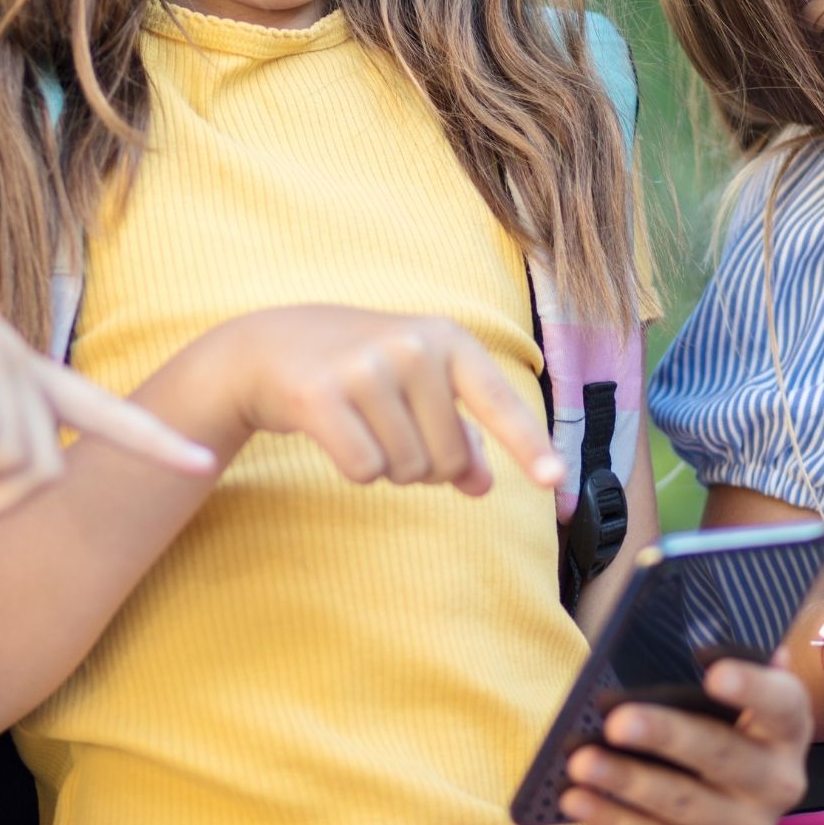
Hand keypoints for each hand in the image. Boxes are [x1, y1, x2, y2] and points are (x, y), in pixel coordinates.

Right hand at [207, 306, 564, 493]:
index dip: (529, 446)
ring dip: (386, 467)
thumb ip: (458, 432)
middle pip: (447, 457)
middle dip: (423, 465)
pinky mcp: (320, 395)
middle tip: (389, 431)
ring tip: (360, 425)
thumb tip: (481, 485)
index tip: (554, 481)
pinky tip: (334, 434)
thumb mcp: (416, 386)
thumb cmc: (358, 368)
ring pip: (405, 469)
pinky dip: (354, 469)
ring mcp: (365, 368)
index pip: (499, 401)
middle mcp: (411, 347)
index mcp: (448, 339)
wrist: (269, 347)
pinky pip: (363, 470)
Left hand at [562, 655, 813, 824]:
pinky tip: (576, 799)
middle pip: (721, 754)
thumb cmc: (720, 724)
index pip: (780, 702)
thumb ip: (714, 674)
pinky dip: (612, 820)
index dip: (750, 686)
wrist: (740, 793)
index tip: (712, 672)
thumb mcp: (728, 698)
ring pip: (682, 803)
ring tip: (579, 763)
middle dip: (665, 736)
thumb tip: (699, 650)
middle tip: (616, 722)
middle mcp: (778, 782)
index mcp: (786, 728)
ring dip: (626, 783)